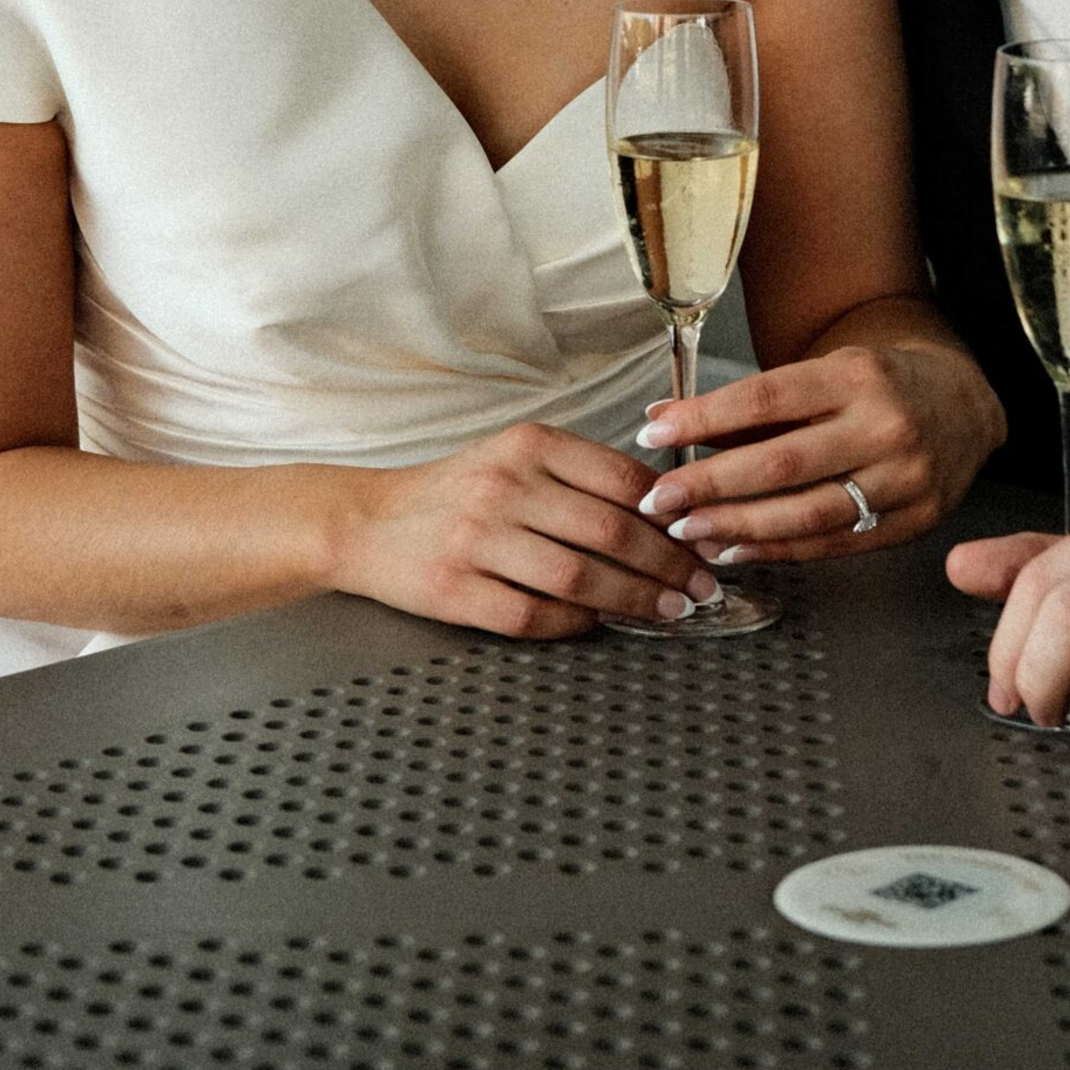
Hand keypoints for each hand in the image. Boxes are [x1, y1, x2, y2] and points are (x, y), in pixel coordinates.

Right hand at [333, 422, 723, 638]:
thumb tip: (662, 510)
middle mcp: (504, 487)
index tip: (702, 535)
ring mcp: (478, 540)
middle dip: (669, 564)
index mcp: (527, 445)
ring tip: (669, 610)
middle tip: (702, 586)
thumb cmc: (455, 493)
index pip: (621, 476)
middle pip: (610, 530)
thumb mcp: (515, 458)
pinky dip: (576, 624)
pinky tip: (599, 623)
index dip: (672, 513)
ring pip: (580, 577)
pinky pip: (534, 615)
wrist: (366, 523)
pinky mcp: (455, 591)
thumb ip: (579, 475)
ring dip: (636, 599)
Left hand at [631, 342, 1005, 561]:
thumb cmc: (878, 385)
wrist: (964, 404)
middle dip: (710, 485)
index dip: (703, 418)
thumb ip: (748, 402)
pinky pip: (835, 543)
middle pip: (782, 463)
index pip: (766, 397)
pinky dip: (778, 551)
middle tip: (659, 500)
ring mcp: (905, 478)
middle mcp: (885, 425)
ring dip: (738, 527)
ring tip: (688, 531)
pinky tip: (735, 549)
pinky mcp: (915, 521)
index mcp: (856, 375)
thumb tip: (663, 415)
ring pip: (807, 513)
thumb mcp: (822, 372)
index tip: (653, 431)